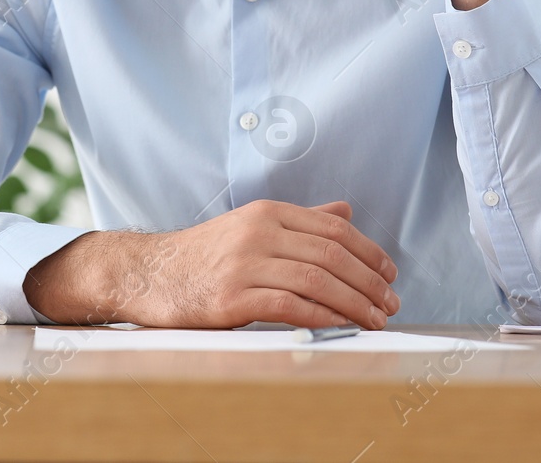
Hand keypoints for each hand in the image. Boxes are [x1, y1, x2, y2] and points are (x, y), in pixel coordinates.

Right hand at [24, 199, 398, 328]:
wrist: (149, 272)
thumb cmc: (205, 255)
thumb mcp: (252, 226)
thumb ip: (300, 221)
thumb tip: (346, 212)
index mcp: (267, 212)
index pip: (333, 230)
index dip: (369, 253)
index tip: (390, 275)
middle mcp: (258, 233)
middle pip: (331, 256)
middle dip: (369, 283)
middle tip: (391, 304)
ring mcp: (243, 265)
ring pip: (316, 281)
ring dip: (354, 304)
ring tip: (375, 320)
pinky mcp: (231, 298)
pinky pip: (289, 307)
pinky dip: (323, 318)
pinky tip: (340, 328)